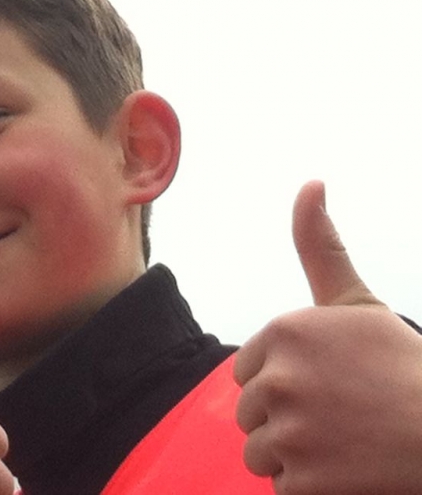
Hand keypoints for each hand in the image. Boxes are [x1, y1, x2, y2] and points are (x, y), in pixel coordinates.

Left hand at [234, 181, 421, 493]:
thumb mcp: (357, 303)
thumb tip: (310, 182)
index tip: (330, 385)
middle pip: (249, 413)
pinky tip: (346, 473)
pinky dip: (309, 489)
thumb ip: (320, 246)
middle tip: (340, 419)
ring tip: (343, 446)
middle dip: (285, 421)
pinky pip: (281, 489)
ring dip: (293, 457)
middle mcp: (280, 377)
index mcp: (285, 332)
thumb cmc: (402, 368)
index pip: (247, 371)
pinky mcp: (302, 482)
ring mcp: (291, 431)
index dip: (285, 384)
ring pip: (258, 453)